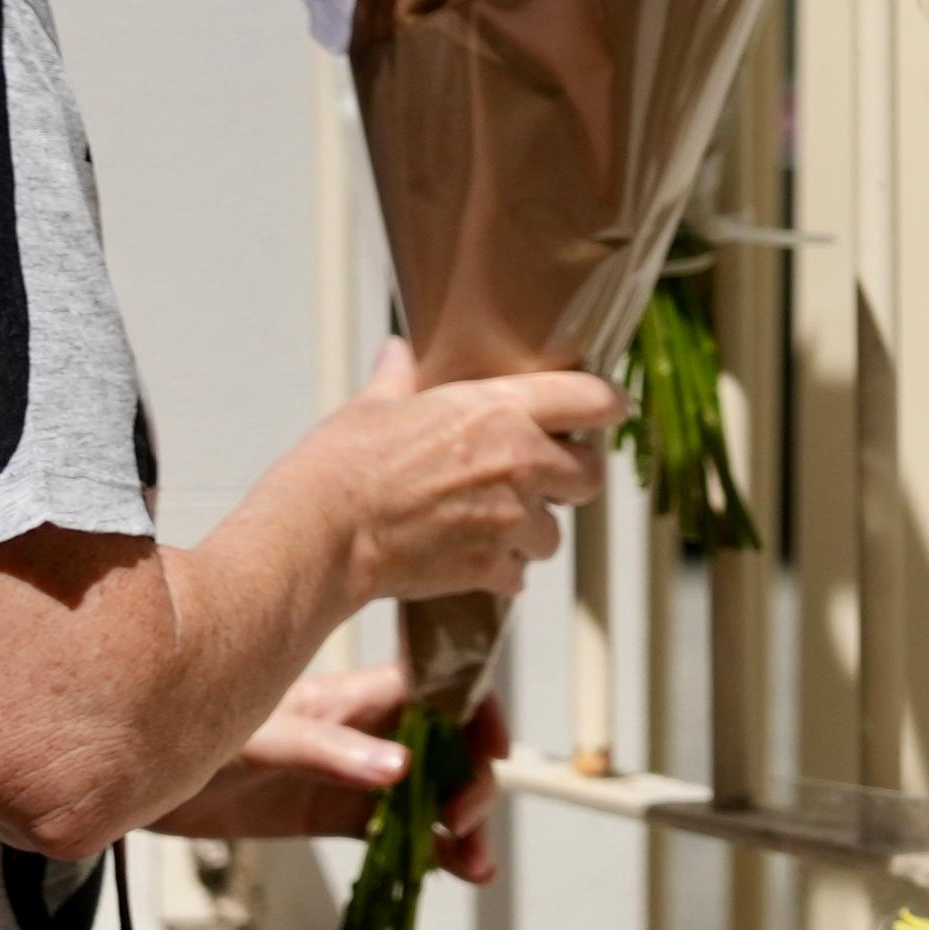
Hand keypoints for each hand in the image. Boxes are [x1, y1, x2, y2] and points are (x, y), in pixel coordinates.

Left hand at [155, 672, 513, 882]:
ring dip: (462, 824)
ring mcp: (353, 776)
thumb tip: (400, 771)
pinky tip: (457, 871)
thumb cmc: (190, 732)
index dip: (476, 711)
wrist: (130, 776)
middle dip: (471, 780)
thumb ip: (330, 753)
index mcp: (352, 696)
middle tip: (462, 822)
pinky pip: (398, 832)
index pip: (437, 689)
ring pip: (430, 794)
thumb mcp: (261, 741)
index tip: (490, 750)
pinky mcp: (334, 815)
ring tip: (474, 862)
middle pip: (447, 746)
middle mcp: (364, 732)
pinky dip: (432, 851)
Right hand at [302, 340, 618, 605]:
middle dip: (573, 477)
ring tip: (490, 525)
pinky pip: (517, 575)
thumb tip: (397, 354)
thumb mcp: (372, 406)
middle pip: (590, 475)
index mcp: (499, 410)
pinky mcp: (490, 569)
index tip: (604, 410)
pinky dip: (499, 571)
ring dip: (531, 532)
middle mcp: (519, 464)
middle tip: (545, 477)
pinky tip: (467, 559)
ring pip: (553, 534)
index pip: (592, 399)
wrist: (322, 535)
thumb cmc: (343, 464)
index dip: (605, 405)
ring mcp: (510, 521)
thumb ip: (398, 379)